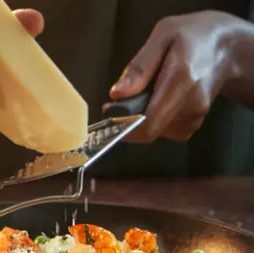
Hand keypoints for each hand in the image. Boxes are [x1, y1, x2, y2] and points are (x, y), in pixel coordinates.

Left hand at [109, 10, 243, 142]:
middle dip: (130, 119)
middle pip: (149, 130)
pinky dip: (155, 119)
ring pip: (154, 131)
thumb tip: (117, 94)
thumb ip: (140, 67)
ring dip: (143, 117)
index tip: (110, 111)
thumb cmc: (192, 38)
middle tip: (126, 98)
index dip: (125, 124)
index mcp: (182, 80)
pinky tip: (162, 100)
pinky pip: (163, 131)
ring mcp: (194, 118)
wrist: (226, 49)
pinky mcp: (193, 126)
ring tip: (151, 92)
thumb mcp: (162, 36)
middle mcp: (191, 104)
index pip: (149, 121)